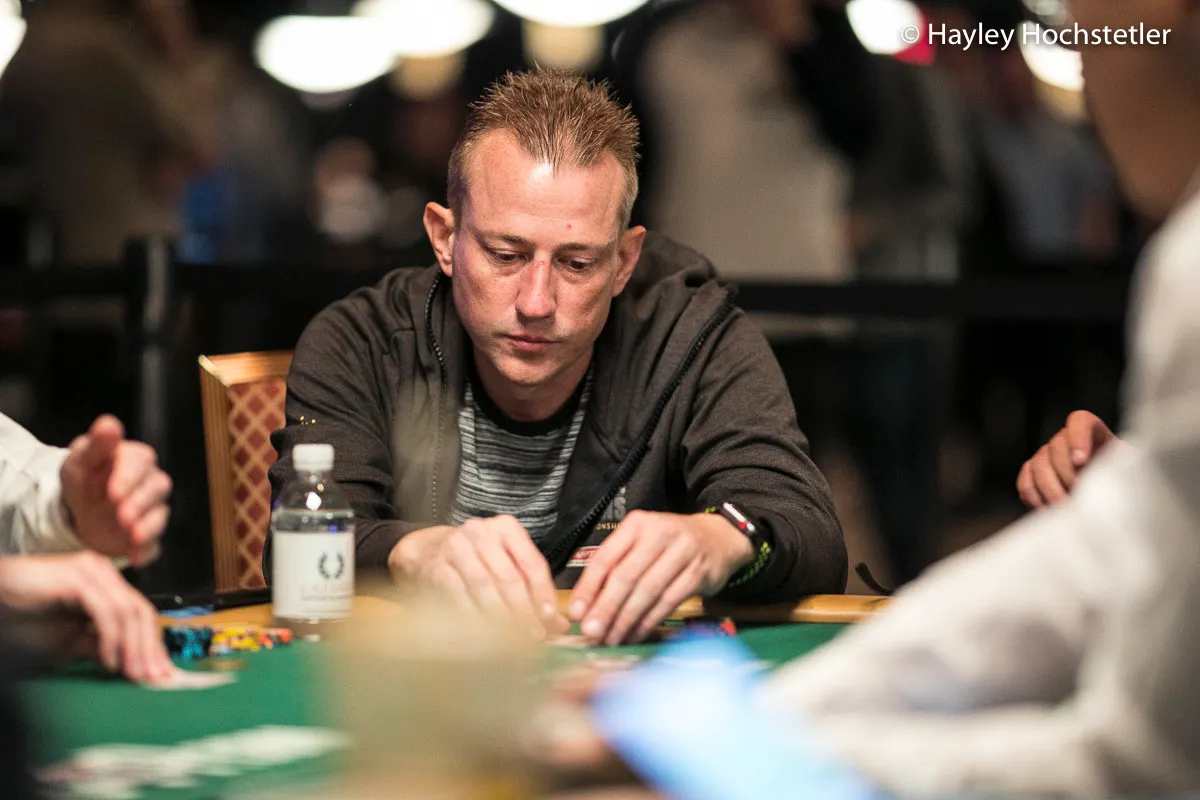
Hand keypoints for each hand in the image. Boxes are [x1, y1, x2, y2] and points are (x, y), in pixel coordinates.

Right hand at [0, 553, 174, 682]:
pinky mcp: (79, 579)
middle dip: (149, 648)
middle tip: (153, 677)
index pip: (141, 613)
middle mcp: (104, 574)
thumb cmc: (24, 618)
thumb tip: (131, 663)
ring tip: (132, 673)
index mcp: (107, 584)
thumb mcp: (69, 641)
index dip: (153, 644)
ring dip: (134, 647)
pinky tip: (110, 660)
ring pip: (128, 612)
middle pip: (140, 612)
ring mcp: (93, 572)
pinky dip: (112, 639)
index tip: (160, 672)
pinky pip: (106, 612)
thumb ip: (100, 646)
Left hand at [60, 415, 171, 567]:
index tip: (112, 491)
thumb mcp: (80, 459)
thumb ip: (96, 444)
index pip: (141, 462)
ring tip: (133, 535)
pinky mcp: (147, 536)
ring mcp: (151, 511)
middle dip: (140, 502)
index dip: (129, 477)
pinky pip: (155, 545)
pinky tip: (135, 556)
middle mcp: (149, 483)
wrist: (78, 511)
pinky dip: (147, 551)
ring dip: (148, 526)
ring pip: (159, 516)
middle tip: (122, 514)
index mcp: (135, 459)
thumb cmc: (83, 478)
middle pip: (157, 488)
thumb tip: (109, 425)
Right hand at [387, 516, 568, 636]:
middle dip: (523, 610)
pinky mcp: (437, 568)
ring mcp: (456, 547)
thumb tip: (558, 625)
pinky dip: (474, 618)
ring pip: (484, 587)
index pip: (532, 563)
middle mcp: (481, 532)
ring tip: (512, 640)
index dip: (543, 594)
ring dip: (500, 616)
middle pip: (509, 577)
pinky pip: (459, 597)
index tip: (549, 619)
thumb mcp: (506, 564)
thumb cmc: (475, 559)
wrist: (427, 550)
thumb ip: (532, 590)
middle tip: (533, 636)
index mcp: (506, 528)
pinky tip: (485, 635)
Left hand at [567, 511, 753, 645]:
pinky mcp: (698, 573)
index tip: (577, 613)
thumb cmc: (671, 544)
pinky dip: (649, 621)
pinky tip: (635, 634)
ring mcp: (682, 552)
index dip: (589, 588)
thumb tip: (587, 604)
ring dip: (626, 620)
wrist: (719, 537)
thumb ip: (616, 565)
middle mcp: (659, 533)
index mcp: (637, 525)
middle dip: (606, 608)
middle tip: (592, 632)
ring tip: (611, 639)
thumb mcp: (642, 541)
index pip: (606, 558)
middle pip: (626, 576)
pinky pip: (668, 602)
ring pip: (647, 592)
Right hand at [1017, 410, 1117, 508]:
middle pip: (1056, 446)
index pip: (1079, 421)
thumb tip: (1114, 465)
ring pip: (1039, 466)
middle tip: (1081, 494)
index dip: (1078, 438)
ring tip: (1068, 507)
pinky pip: (1026, 483)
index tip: (1082, 461)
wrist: (1107, 498)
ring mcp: (1046, 455)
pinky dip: (1036, 498)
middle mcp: (1066, 439)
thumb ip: (1121, 462)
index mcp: (1093, 431)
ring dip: (1052, 490)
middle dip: (1068, 475)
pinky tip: (1051, 509)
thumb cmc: (1120, 481)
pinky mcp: (1032, 473)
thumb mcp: (1128, 468)